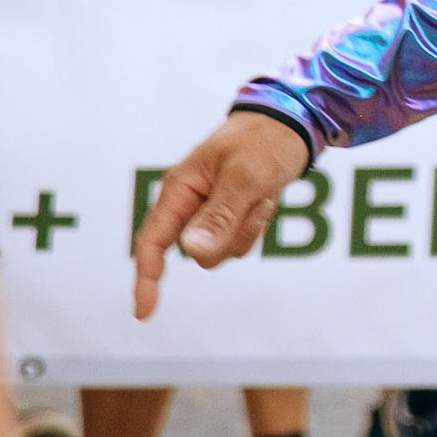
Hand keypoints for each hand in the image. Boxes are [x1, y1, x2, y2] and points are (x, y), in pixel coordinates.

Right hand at [131, 111, 310, 318]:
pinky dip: (258, 222)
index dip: (146, 279)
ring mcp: (210, 210)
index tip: (144, 313)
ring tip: (261, 191)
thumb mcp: (246, 176)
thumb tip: (192, 252)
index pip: (153, 241)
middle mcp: (190, 202)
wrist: (292, 122)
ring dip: (250, 226)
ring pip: (224, 250)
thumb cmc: (265, 141)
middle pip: (198, 253)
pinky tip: (266, 196)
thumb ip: (219, 215)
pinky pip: (242, 239)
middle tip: (254, 198)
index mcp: (180, 188)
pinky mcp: (231, 214)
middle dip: (231, 235)